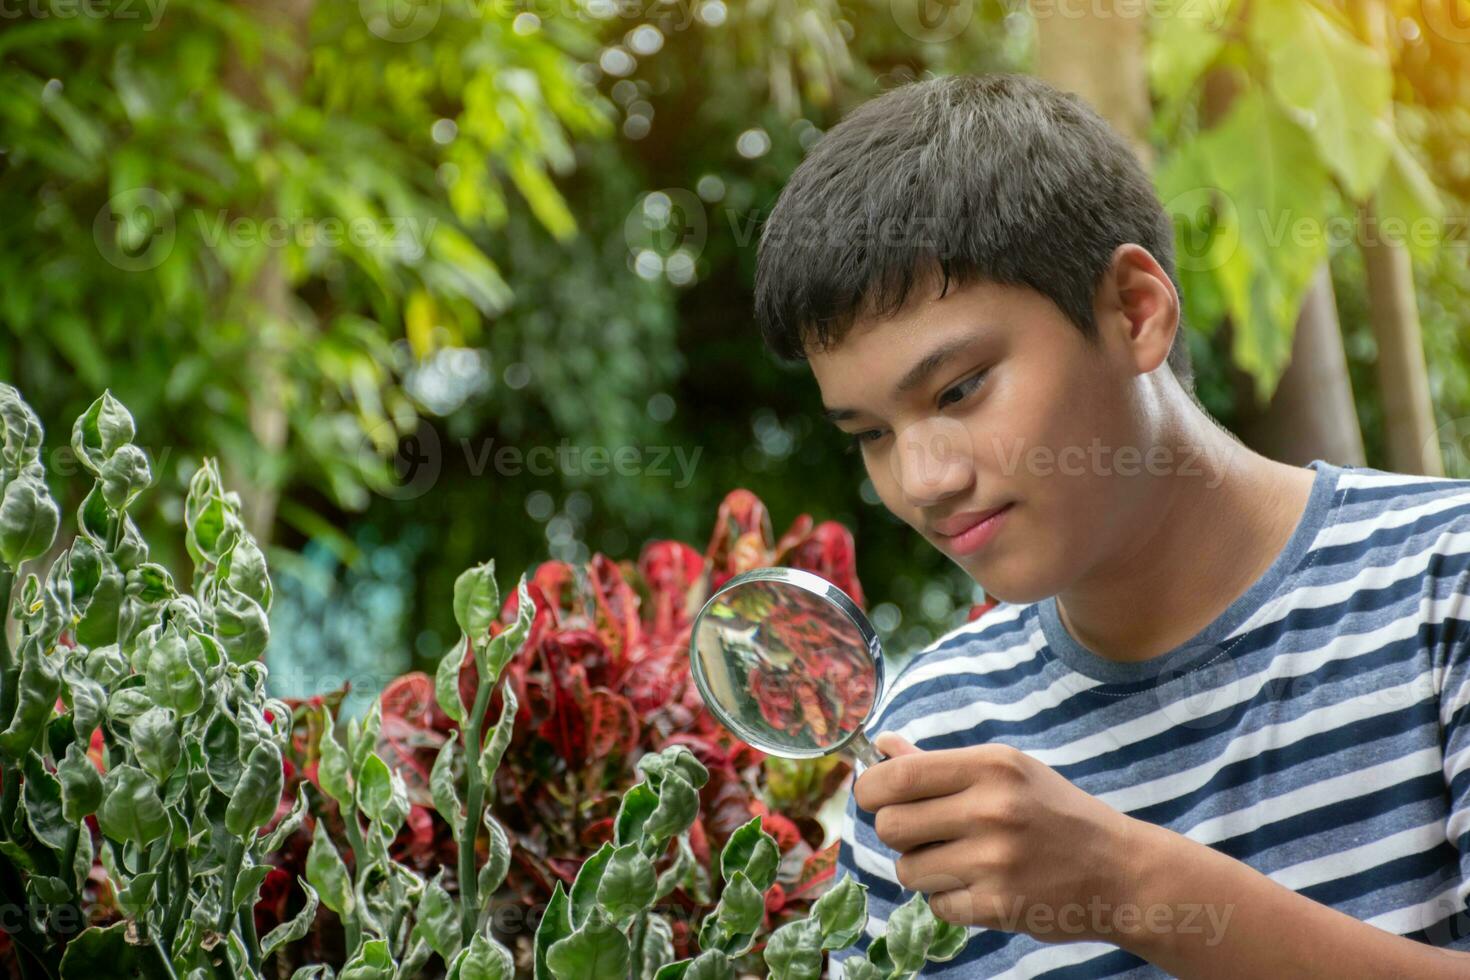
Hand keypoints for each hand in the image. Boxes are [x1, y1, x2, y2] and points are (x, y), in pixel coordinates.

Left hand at [854, 733, 1151, 944]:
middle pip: (890, 825)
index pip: (896, 777)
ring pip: (908, 869)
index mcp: (990, 765)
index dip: (869, 789)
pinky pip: (937, 905)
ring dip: (923, 869)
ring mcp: (995, 861)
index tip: (873, 798)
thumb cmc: (1054, 813)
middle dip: (897, 832)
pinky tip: (980, 886)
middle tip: (922, 833)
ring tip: (958, 861)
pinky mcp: (1000, 906)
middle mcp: (991, 809)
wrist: (1120, 871)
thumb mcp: (1006, 772)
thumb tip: (881, 746)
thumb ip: (938, 763)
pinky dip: (950, 900)